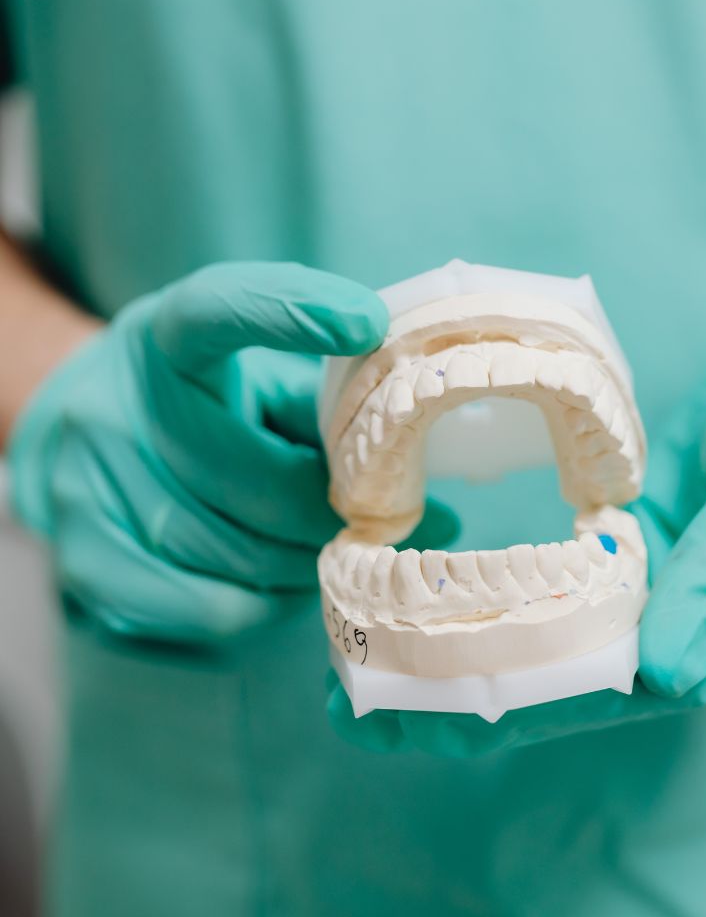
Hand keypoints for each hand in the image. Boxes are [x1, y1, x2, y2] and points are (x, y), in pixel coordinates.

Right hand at [7, 262, 455, 645]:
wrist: (78, 437)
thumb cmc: (201, 403)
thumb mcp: (251, 370)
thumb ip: (320, 396)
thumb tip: (417, 460)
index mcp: (166, 340)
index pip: (218, 309)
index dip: (290, 311)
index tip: (366, 323)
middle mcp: (113, 406)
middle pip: (258, 477)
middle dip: (337, 512)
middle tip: (391, 522)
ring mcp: (86, 487)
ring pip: (237, 552)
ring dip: (306, 562)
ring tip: (335, 553)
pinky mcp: (84, 561)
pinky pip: (202, 607)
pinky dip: (261, 607)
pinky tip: (279, 586)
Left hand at [326, 245, 705, 753]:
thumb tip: (667, 673)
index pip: (615, 696)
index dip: (515, 706)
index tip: (415, 706)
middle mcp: (691, 638)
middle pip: (567, 691)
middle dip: (463, 702)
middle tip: (352, 702)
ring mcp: (659, 601)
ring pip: (549, 652)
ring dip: (461, 661)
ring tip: (358, 662)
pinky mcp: (634, 561)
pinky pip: (554, 600)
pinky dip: (491, 607)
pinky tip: (422, 603)